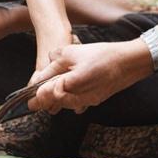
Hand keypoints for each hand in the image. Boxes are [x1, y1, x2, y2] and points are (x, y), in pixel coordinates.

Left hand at [27, 39, 150, 113]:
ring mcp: (89, 100)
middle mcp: (81, 97)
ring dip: (57, 101)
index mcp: (73, 83)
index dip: (38, 96)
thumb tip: (41, 72)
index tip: (29, 99)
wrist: (128, 62)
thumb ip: (54, 63)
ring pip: (67, 104)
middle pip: (56, 103)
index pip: (49, 94)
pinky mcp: (96, 100)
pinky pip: (78, 104)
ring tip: (47, 96)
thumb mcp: (73, 52)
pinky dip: (70, 100)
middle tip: (33, 103)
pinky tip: (67, 94)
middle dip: (44, 102)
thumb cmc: (102, 55)